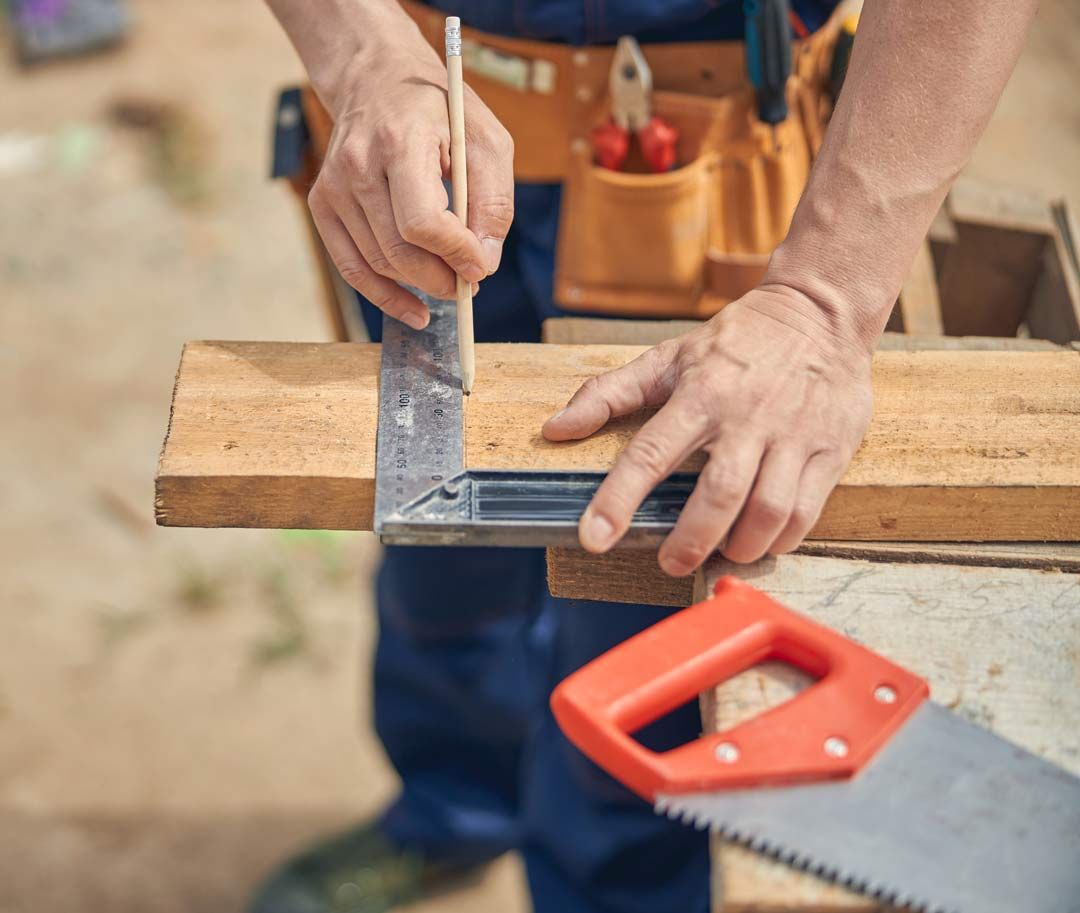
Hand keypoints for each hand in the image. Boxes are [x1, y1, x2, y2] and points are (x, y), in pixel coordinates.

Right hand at [308, 37, 513, 328]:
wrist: (378, 77)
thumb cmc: (439, 109)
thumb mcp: (486, 140)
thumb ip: (493, 201)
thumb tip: (484, 263)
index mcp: (400, 140)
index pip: (421, 220)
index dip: (455, 253)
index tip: (481, 266)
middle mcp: (358, 164)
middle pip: (399, 249)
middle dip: (441, 278)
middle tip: (470, 284)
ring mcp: (334, 186)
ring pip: (379, 262)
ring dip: (420, 285)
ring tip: (450, 284)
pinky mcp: (324, 203)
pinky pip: (352, 266)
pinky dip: (384, 295)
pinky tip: (413, 310)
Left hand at [542, 286, 874, 573]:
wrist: (820, 311)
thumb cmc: (736, 341)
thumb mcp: (667, 357)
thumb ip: (608, 394)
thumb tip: (555, 429)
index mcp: (700, 395)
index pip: (650, 453)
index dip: (618, 499)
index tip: (594, 537)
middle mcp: (746, 417)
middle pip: (718, 495)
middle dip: (691, 541)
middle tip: (671, 562)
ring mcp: (793, 435)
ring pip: (768, 510)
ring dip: (741, 545)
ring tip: (721, 553)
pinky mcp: (830, 449)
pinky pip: (806, 510)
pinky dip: (782, 538)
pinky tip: (762, 541)